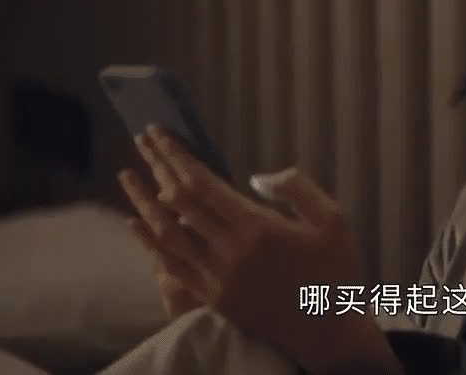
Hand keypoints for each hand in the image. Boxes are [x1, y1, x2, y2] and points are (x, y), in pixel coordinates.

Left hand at [117, 126, 402, 374]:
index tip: (162, 134)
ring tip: (129, 175)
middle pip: (179, 202)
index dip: (178, 156)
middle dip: (159, 166)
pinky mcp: (213, 298)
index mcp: (258, 229)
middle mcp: (230, 252)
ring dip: (144, 200)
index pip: (203, 185)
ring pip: (167, 233)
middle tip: (144, 140)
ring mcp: (217, 277)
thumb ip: (298, 189)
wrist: (328, 331)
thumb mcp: (333, 220)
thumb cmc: (336, 273)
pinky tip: (137, 223)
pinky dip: (151, 241)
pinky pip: (172, 264)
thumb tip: (260, 176)